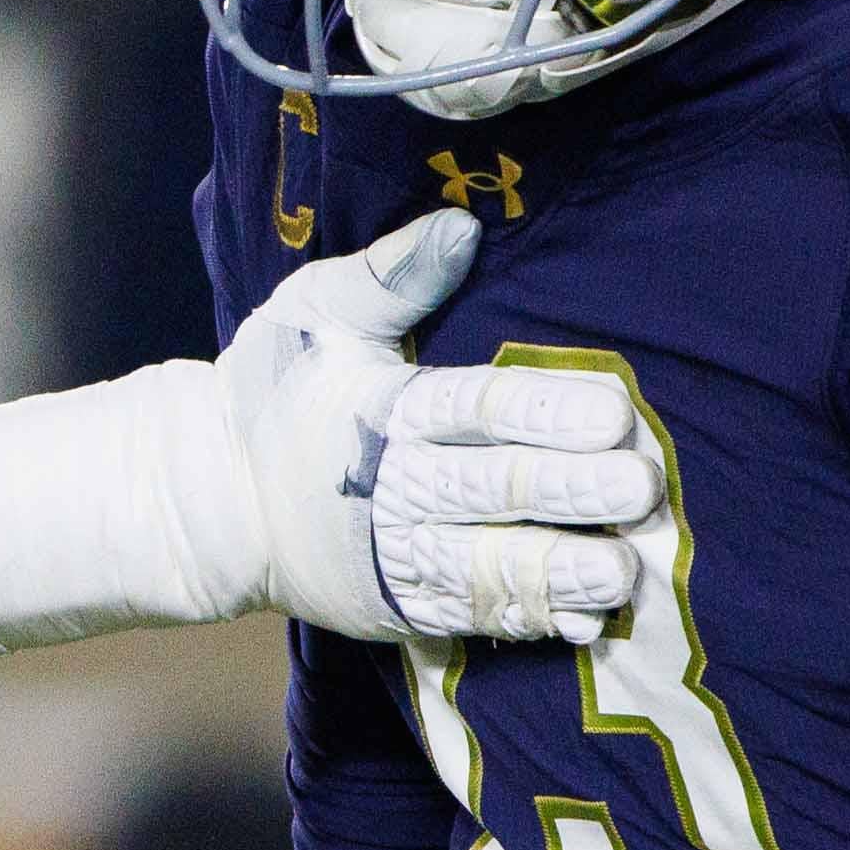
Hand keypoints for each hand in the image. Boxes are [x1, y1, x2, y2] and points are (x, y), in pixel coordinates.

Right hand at [199, 210, 652, 644]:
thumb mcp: (316, 313)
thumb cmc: (278, 391)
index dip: (541, 412)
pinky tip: (581, 622)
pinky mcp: (400, 607)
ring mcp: (396, 556)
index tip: (611, 412)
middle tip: (638, 486)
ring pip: (487, 566)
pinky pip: (469, 617)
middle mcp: (392, 487)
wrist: (212, 502)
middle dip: (566, 489)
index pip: (472, 407)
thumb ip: (390, 276)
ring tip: (622, 570)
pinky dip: (525, 623)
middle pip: (491, 489)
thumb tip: (460, 226)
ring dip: (557, 569)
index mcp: (382, 409)